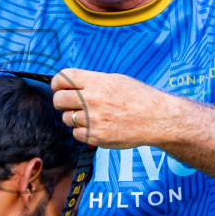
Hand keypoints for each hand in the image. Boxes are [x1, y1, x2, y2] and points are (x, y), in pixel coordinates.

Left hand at [50, 68, 177, 148]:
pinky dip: (83, 131)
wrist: (157, 118)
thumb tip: (69, 84)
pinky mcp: (97, 137)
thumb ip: (92, 81)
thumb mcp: (116, 80)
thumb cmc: (138, 97)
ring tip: (89, 115)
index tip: (58, 87)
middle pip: (59, 100)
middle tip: (68, 103)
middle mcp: (93, 99)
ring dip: (73, 117)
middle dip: (61, 101)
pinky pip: (76, 134)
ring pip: (66, 119)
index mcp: (97, 82)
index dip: (57, 83)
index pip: (63, 78)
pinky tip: (95, 127)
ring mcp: (94, 120)